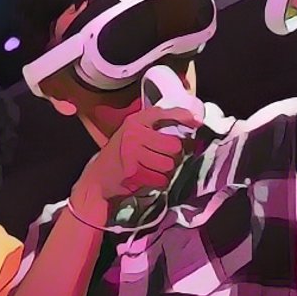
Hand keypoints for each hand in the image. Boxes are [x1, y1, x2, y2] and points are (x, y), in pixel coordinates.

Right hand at [72, 103, 200, 216]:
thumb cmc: (121, 154)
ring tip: (154, 169)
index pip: (164, 114)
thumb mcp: (134, 132)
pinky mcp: (134, 172)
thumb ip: (157, 124)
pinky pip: (161, 178)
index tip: (198, 122)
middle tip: (163, 157)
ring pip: (169, 164)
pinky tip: (149, 178)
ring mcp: (133, 153)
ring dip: (166, 170)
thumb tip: (194, 120)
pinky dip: (159, 181)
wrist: (98, 179)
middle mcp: (134, 134)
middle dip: (173, 155)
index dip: (184, 117)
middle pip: (174, 145)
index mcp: (135, 121)